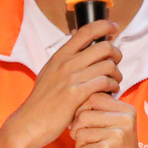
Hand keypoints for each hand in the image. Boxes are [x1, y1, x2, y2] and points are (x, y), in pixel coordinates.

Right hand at [5, 19, 120, 147]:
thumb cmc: (42, 100)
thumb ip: (64, 56)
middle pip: (104, 47)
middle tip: (116, 64)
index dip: (104, 25)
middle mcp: (66, 63)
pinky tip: (111, 92)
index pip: (85, 31)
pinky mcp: (76, 94)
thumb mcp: (49, 71)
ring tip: (115, 82)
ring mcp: (71, 78)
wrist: (30, 122)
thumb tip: (76, 36)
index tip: (114, 27)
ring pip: (108, 65)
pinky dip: (113, 86)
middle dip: (117, 54)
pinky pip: (104, 82)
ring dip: (117, 74)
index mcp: (60, 55)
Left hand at [70, 93, 147, 147]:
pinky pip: (81, 147)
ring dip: (80, 144)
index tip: (85, 123)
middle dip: (78, 129)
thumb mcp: (116, 127)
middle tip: (86, 141)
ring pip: (80, 131)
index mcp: (127, 110)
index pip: (94, 97)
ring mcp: (117, 135)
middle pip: (84, 114)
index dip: (81, 109)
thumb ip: (101, 112)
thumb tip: (74, 100)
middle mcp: (124, 119)